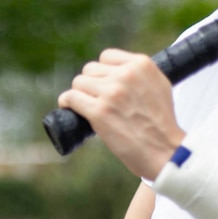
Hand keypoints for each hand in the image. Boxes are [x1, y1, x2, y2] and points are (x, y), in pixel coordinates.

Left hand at [58, 48, 185, 179]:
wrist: (164, 150)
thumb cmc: (161, 124)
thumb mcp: (159, 86)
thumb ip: (139, 74)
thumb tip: (116, 71)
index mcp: (141, 65)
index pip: (106, 56)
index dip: (102, 72)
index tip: (103, 85)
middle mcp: (125, 75)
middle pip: (89, 70)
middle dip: (90, 85)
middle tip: (95, 100)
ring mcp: (111, 93)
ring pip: (78, 83)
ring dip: (79, 95)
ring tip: (85, 106)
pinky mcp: (98, 111)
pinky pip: (70, 98)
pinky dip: (66, 103)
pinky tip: (68, 108)